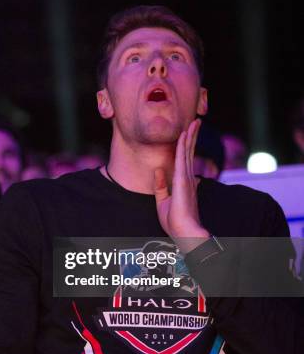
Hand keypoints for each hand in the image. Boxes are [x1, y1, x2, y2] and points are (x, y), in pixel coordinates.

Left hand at [154, 119, 208, 252]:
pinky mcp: (183, 180)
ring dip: (191, 135)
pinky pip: (182, 158)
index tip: (189, 133)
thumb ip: (160, 186)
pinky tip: (184, 134)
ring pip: (188, 151)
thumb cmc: (174, 221)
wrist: (183, 232)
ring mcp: (187, 178)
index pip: (185, 160)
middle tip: (196, 121)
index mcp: (184, 183)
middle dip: (193, 136)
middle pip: (189, 152)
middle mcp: (188, 178)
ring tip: (195, 121)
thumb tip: (157, 170)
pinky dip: (183, 145)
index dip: (187, 146)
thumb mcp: (162, 201)